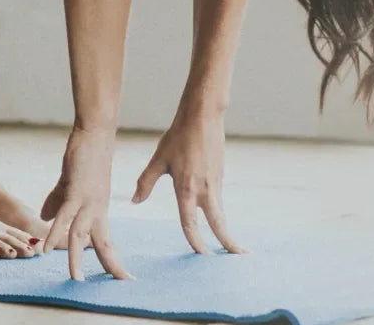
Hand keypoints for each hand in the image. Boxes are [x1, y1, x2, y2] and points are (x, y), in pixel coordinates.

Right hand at [40, 124, 134, 280]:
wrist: (94, 132)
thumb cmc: (85, 157)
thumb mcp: (70, 185)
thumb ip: (58, 201)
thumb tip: (46, 216)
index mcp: (98, 210)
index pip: (106, 242)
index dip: (112, 261)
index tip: (123, 278)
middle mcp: (97, 209)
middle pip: (104, 244)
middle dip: (111, 266)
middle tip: (122, 283)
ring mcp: (87, 201)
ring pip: (82, 235)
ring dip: (77, 258)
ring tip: (76, 279)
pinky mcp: (76, 190)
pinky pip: (64, 216)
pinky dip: (55, 232)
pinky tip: (47, 247)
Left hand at [131, 108, 248, 254]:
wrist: (203, 116)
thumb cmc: (178, 137)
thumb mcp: (158, 160)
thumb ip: (146, 182)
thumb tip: (134, 201)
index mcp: (187, 188)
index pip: (191, 222)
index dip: (196, 241)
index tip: (202, 256)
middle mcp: (205, 189)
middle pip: (219, 223)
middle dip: (228, 242)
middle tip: (239, 257)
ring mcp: (216, 182)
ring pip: (221, 212)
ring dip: (226, 229)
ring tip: (231, 246)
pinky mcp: (220, 175)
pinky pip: (219, 199)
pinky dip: (219, 213)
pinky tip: (217, 219)